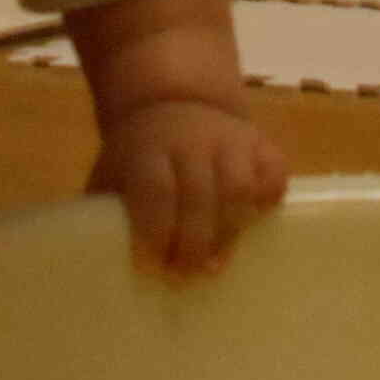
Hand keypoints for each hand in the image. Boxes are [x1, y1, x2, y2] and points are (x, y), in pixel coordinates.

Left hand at [88, 100, 286, 275]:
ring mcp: (232, 141)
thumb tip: (104, 268)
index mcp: (149, 148)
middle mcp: (193, 141)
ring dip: (229, 231)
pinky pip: (274, 175)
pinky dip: (267, 202)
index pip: (156, 192)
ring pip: (240, 187)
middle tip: (184, 276)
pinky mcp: (262, 144)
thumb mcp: (113, 172)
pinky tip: (251, 224)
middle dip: (193, 245)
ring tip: (216, 260)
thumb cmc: (138, 154)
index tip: (152, 267)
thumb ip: (111, 211)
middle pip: (200, 197)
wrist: (177, 104)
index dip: (156, 232)